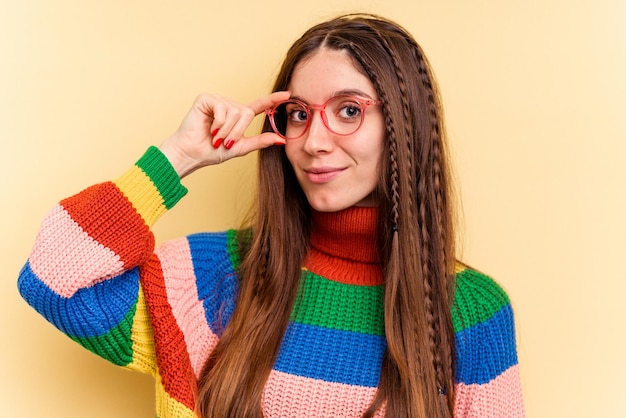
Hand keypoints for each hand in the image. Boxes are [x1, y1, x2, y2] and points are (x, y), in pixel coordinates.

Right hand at [159, 91, 289, 177]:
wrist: (192, 153)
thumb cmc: (212, 151)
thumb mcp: (240, 148)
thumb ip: (260, 142)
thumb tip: (281, 139)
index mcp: (238, 116)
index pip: (259, 106)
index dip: (273, 100)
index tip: (288, 94)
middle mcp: (229, 106)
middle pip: (246, 114)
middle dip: (237, 132)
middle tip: (225, 142)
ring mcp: (218, 101)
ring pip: (235, 112)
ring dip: (226, 130)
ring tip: (216, 137)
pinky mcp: (206, 98)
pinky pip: (222, 109)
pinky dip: (218, 123)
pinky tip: (209, 128)